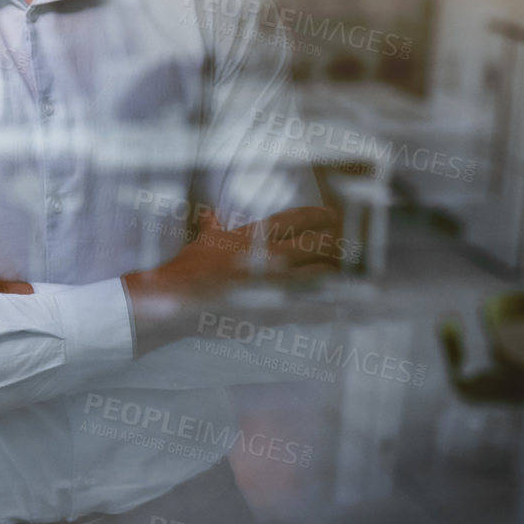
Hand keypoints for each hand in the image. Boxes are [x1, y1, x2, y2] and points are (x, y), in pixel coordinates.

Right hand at [123, 205, 342, 354]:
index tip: (331, 215)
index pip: (296, 218)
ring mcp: (277, 284)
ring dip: (332, 274)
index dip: (318, 215)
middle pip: (316, 244)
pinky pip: (312, 308)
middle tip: (343, 246)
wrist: (180, 300)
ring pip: (319, 275)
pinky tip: (341, 307)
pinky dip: (329, 307)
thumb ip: (212, 226)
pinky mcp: (277, 310)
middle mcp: (272, 255)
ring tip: (339, 275)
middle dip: (332, 245)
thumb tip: (210, 213)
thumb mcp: (202, 241)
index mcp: (256, 235)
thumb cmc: (189, 268)